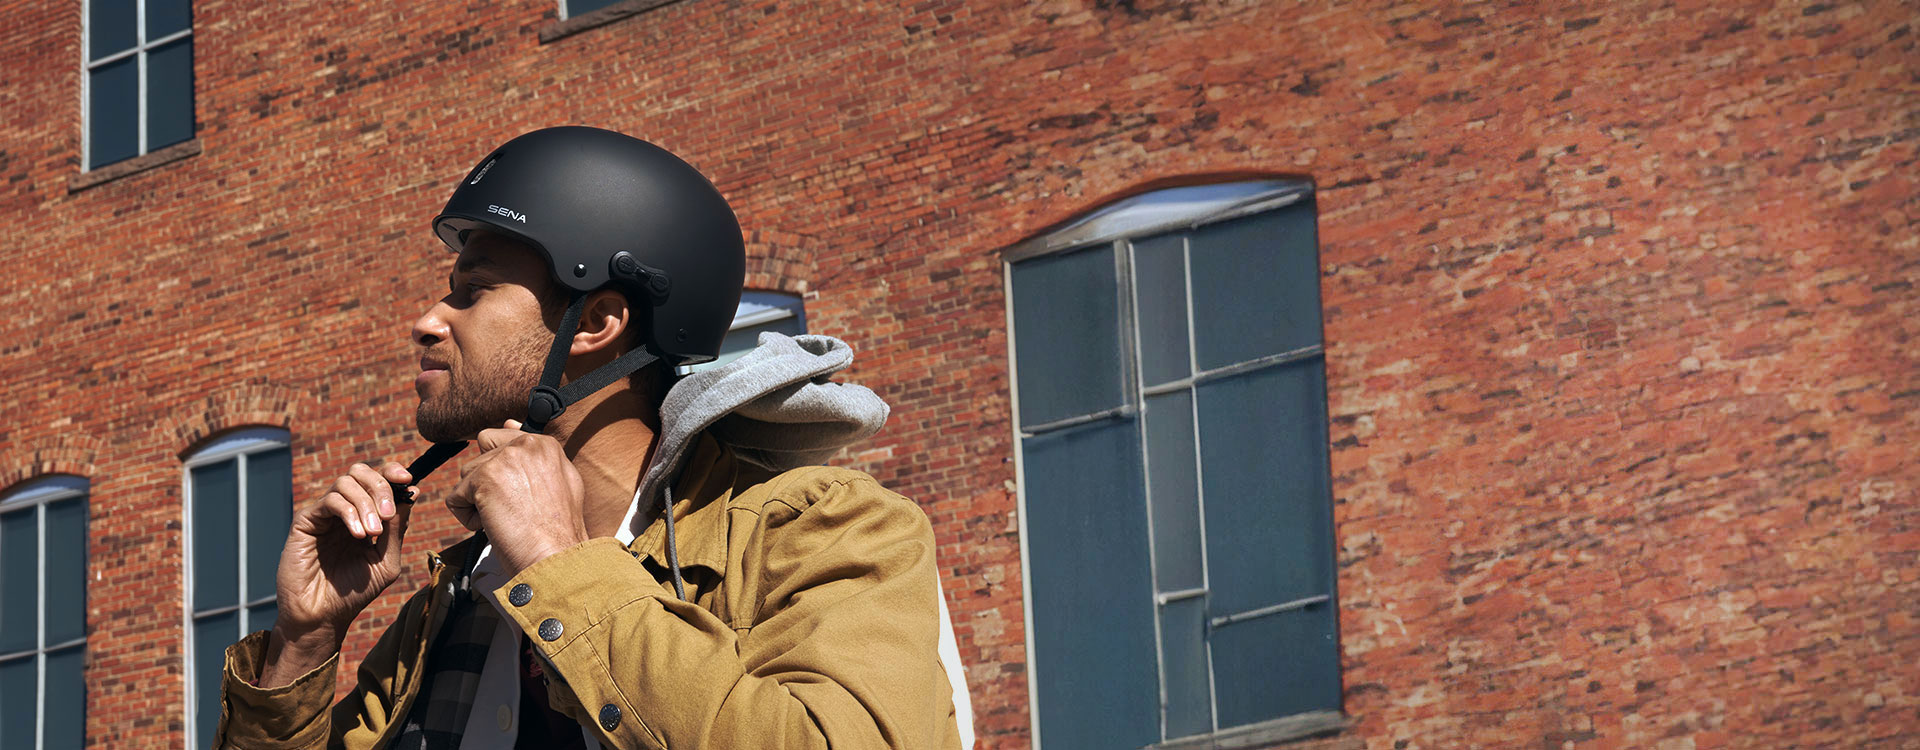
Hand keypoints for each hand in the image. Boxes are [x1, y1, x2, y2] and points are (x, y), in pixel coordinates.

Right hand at [261, 462, 412, 686]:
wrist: (322, 616)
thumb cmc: (353, 592)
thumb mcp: (386, 561)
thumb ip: (397, 530)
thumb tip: (411, 495)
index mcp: (364, 515)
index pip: (378, 480)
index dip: (392, 472)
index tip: (407, 480)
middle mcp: (344, 510)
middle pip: (360, 472)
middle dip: (380, 486)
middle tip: (387, 514)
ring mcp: (324, 514)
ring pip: (346, 483)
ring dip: (366, 503)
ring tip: (372, 533)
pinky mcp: (305, 521)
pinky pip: (330, 501)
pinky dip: (349, 513)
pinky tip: (359, 535)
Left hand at [446, 420, 589, 576]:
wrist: (557, 556)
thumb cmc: (558, 531)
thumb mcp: (560, 482)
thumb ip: (535, 455)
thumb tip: (510, 423)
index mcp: (544, 444)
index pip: (502, 439)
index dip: (500, 468)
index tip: (510, 492)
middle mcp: (525, 444)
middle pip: (481, 456)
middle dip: (486, 483)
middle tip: (509, 508)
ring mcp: (504, 459)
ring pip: (466, 477)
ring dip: (477, 502)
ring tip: (505, 521)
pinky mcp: (483, 479)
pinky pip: (455, 497)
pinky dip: (467, 518)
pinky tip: (492, 528)